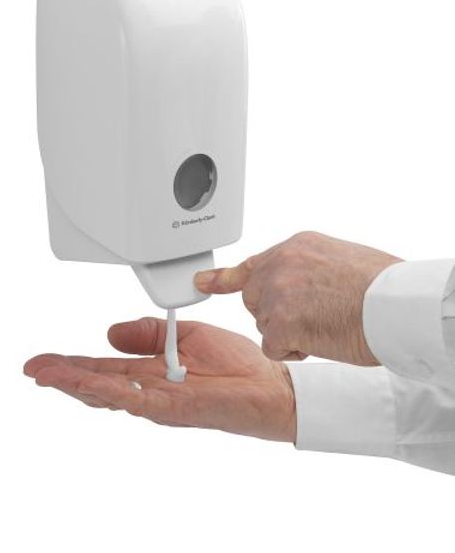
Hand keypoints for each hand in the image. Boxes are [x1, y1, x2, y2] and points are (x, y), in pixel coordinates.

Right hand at [24, 317, 295, 441]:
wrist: (270, 385)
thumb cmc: (236, 364)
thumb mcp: (185, 336)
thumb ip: (147, 334)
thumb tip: (110, 333)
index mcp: (152, 372)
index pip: (104, 368)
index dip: (74, 364)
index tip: (46, 360)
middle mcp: (149, 390)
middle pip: (96, 384)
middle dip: (63, 376)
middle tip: (33, 368)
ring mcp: (157, 402)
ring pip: (106, 393)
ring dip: (74, 383)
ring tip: (46, 374)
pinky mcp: (170, 409)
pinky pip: (130, 398)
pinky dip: (104, 390)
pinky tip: (83, 383)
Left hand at [194, 231, 400, 365]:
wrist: (397, 304)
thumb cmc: (382, 287)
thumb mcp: (338, 259)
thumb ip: (307, 268)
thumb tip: (301, 283)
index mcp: (296, 246)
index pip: (252, 264)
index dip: (225, 278)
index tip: (200, 282)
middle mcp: (280, 264)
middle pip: (254, 298)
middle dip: (275, 314)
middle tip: (312, 316)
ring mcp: (278, 291)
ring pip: (265, 324)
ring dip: (290, 333)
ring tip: (327, 323)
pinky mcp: (281, 321)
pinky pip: (274, 346)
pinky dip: (295, 350)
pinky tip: (321, 339)